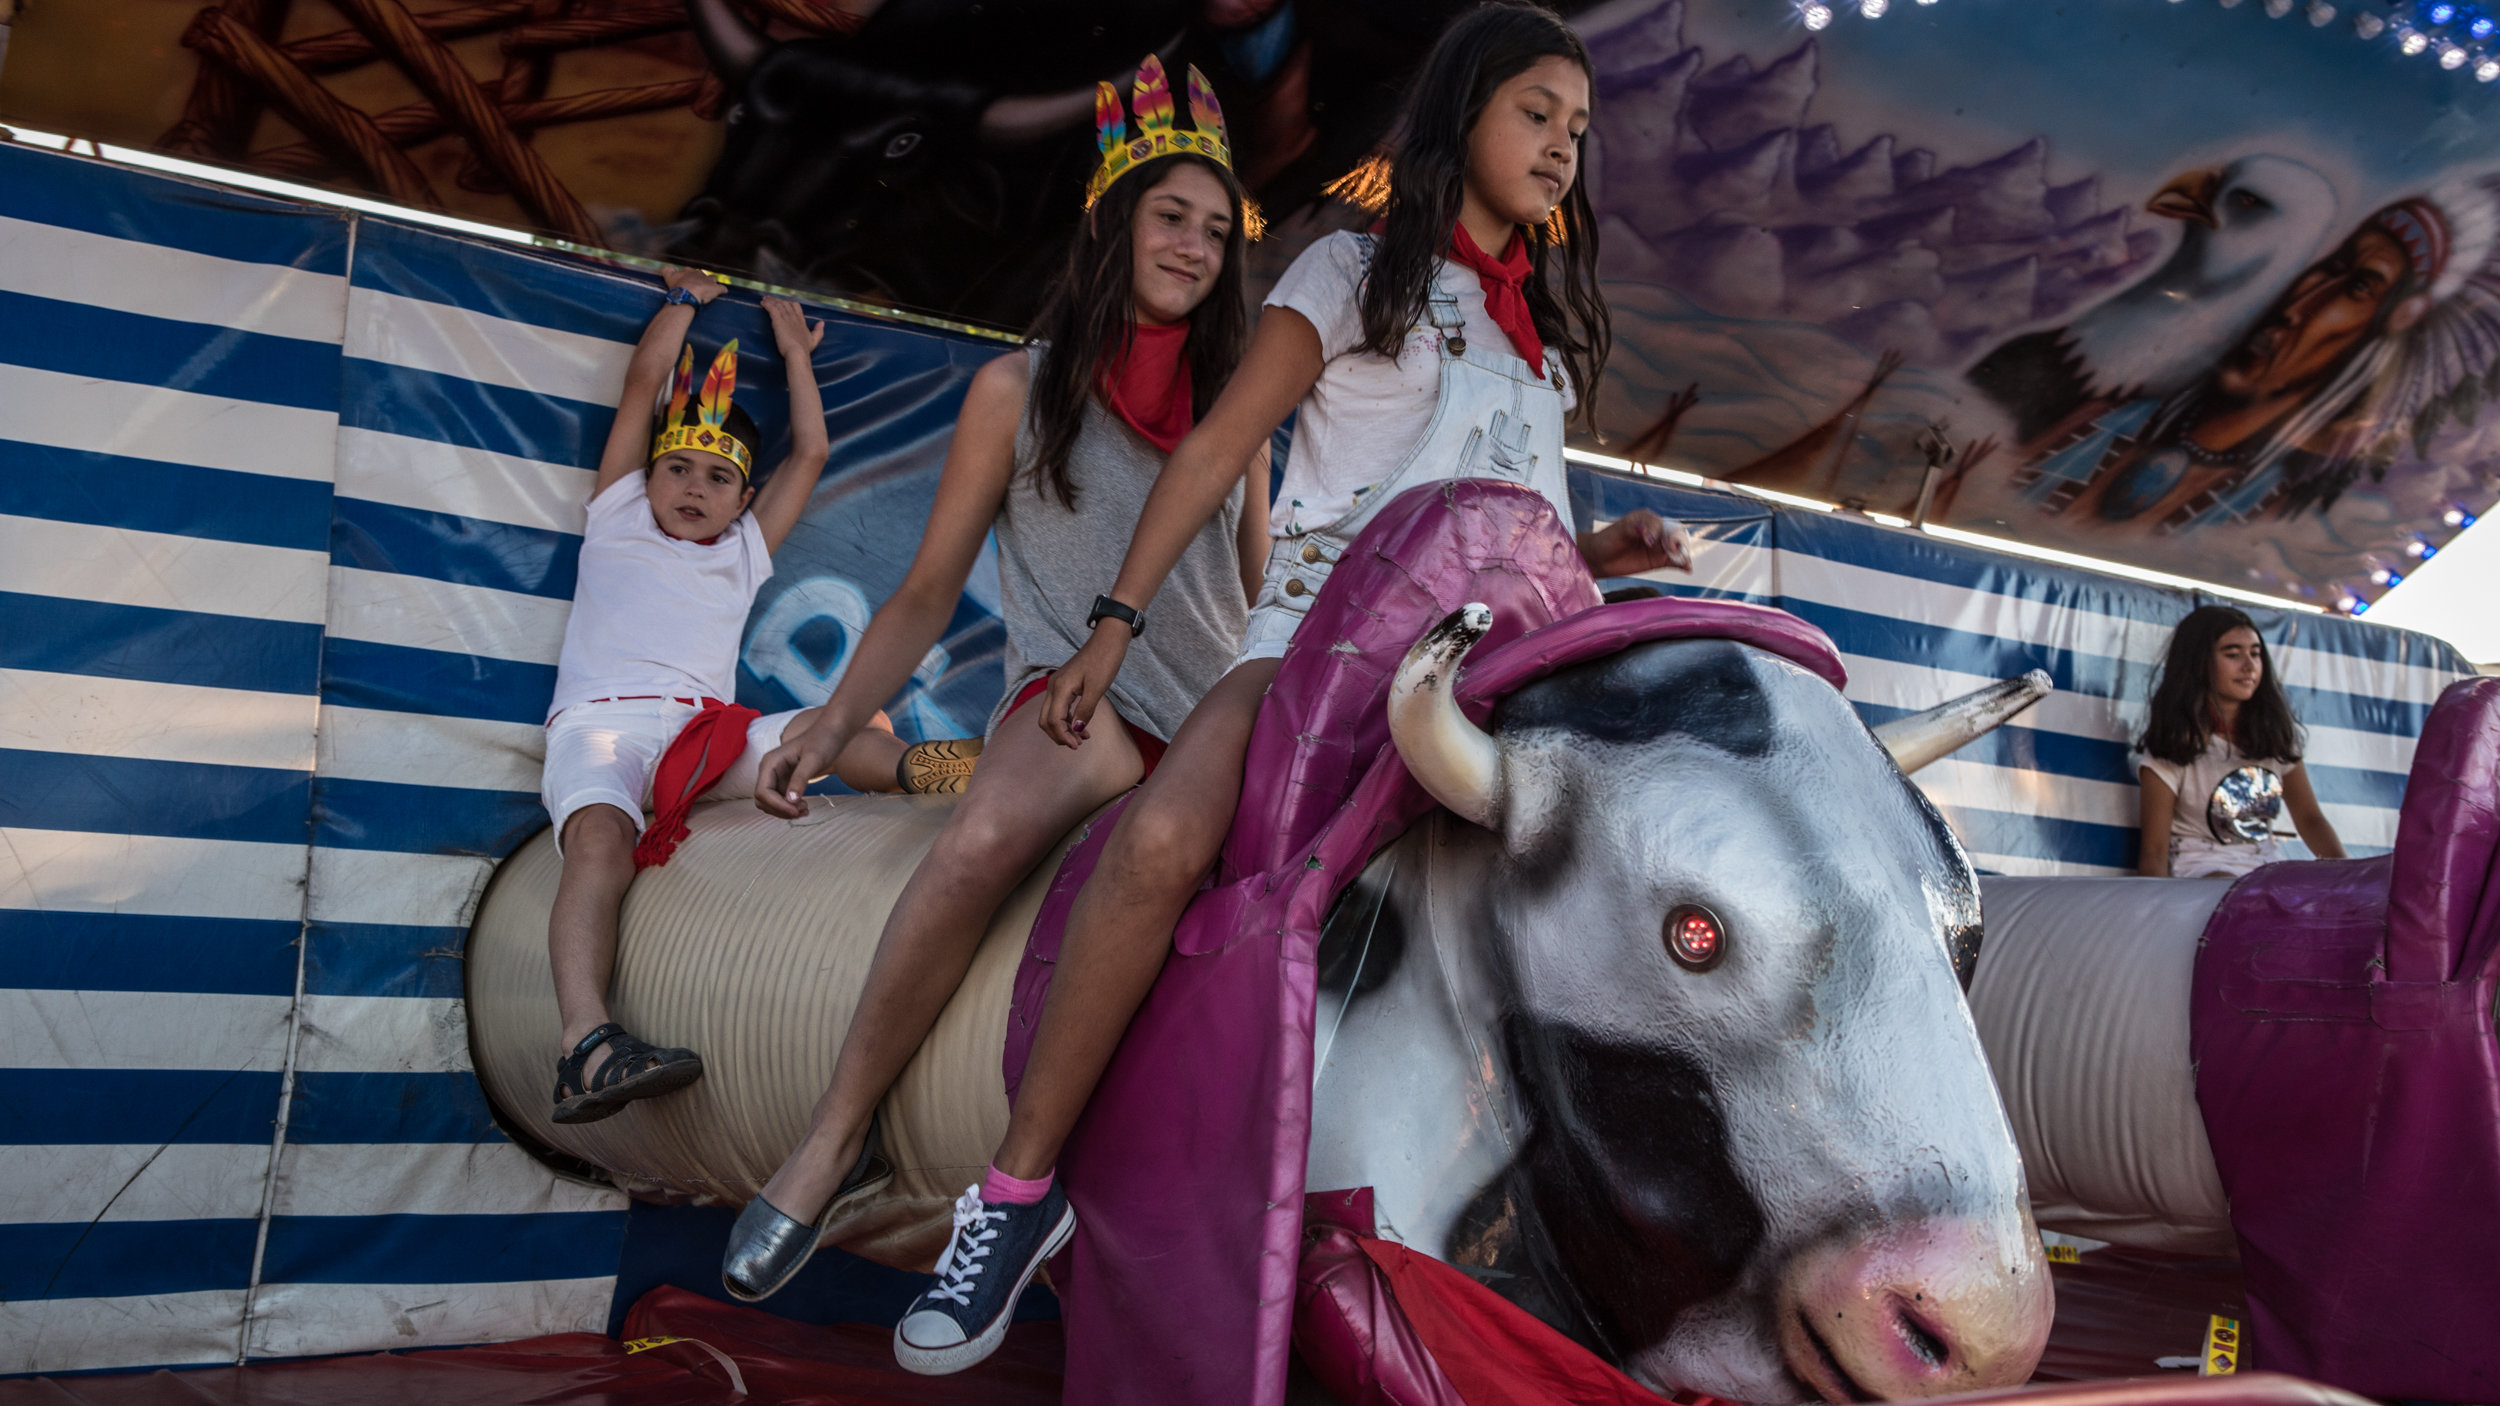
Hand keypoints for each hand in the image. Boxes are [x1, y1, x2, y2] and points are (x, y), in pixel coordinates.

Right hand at [661, 264, 724, 304]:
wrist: (688, 293)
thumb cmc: (678, 285)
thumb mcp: (669, 276)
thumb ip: (667, 270)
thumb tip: (667, 267)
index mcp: (690, 272)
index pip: (691, 271)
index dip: (689, 275)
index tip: (687, 280)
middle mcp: (701, 274)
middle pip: (703, 274)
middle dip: (701, 279)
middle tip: (698, 286)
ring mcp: (709, 281)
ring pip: (713, 279)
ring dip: (712, 283)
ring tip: (710, 289)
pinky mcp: (716, 289)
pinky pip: (722, 289)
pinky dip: (723, 290)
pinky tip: (723, 292)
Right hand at [753, 729, 843, 818]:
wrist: (832, 733)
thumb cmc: (823, 741)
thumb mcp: (813, 760)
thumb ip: (800, 779)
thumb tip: (790, 800)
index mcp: (770, 763)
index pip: (762, 792)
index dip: (776, 805)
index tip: (795, 811)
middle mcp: (769, 770)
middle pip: (763, 800)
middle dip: (781, 809)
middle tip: (803, 810)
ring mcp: (776, 777)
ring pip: (771, 803)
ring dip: (785, 811)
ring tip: (806, 809)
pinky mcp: (785, 782)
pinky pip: (781, 801)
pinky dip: (790, 807)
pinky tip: (805, 807)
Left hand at [763, 295, 823, 355]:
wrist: (797, 353)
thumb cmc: (804, 349)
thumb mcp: (814, 340)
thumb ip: (818, 331)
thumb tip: (822, 322)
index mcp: (801, 321)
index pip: (795, 306)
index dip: (788, 302)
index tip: (783, 302)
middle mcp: (794, 317)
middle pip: (785, 303)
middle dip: (777, 300)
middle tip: (769, 299)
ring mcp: (786, 318)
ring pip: (778, 304)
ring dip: (770, 301)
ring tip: (764, 299)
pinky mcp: (778, 322)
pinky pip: (772, 309)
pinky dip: (767, 304)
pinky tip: (762, 303)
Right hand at [1038, 627, 1131, 748]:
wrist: (1108, 640)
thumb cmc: (1104, 660)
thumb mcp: (1097, 688)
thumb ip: (1086, 710)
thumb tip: (1077, 730)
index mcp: (1060, 688)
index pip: (1053, 720)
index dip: (1063, 736)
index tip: (1077, 746)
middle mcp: (1054, 687)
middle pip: (1046, 720)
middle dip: (1059, 735)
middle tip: (1077, 745)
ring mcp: (1058, 685)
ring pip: (1052, 715)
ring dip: (1064, 729)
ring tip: (1083, 739)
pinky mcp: (1065, 684)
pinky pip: (1060, 707)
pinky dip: (1068, 720)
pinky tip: (1082, 727)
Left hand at [1580, 509, 1693, 577]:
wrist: (1599, 558)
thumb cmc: (1607, 540)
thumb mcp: (1618, 532)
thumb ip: (1632, 528)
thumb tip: (1647, 533)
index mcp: (1647, 519)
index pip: (1660, 523)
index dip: (1657, 531)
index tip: (1649, 541)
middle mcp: (1657, 531)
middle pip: (1675, 533)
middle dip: (1676, 541)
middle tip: (1671, 550)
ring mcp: (1660, 546)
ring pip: (1678, 547)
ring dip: (1684, 553)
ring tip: (1685, 562)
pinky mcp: (1659, 560)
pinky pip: (1675, 562)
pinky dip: (1683, 564)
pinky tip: (1687, 569)